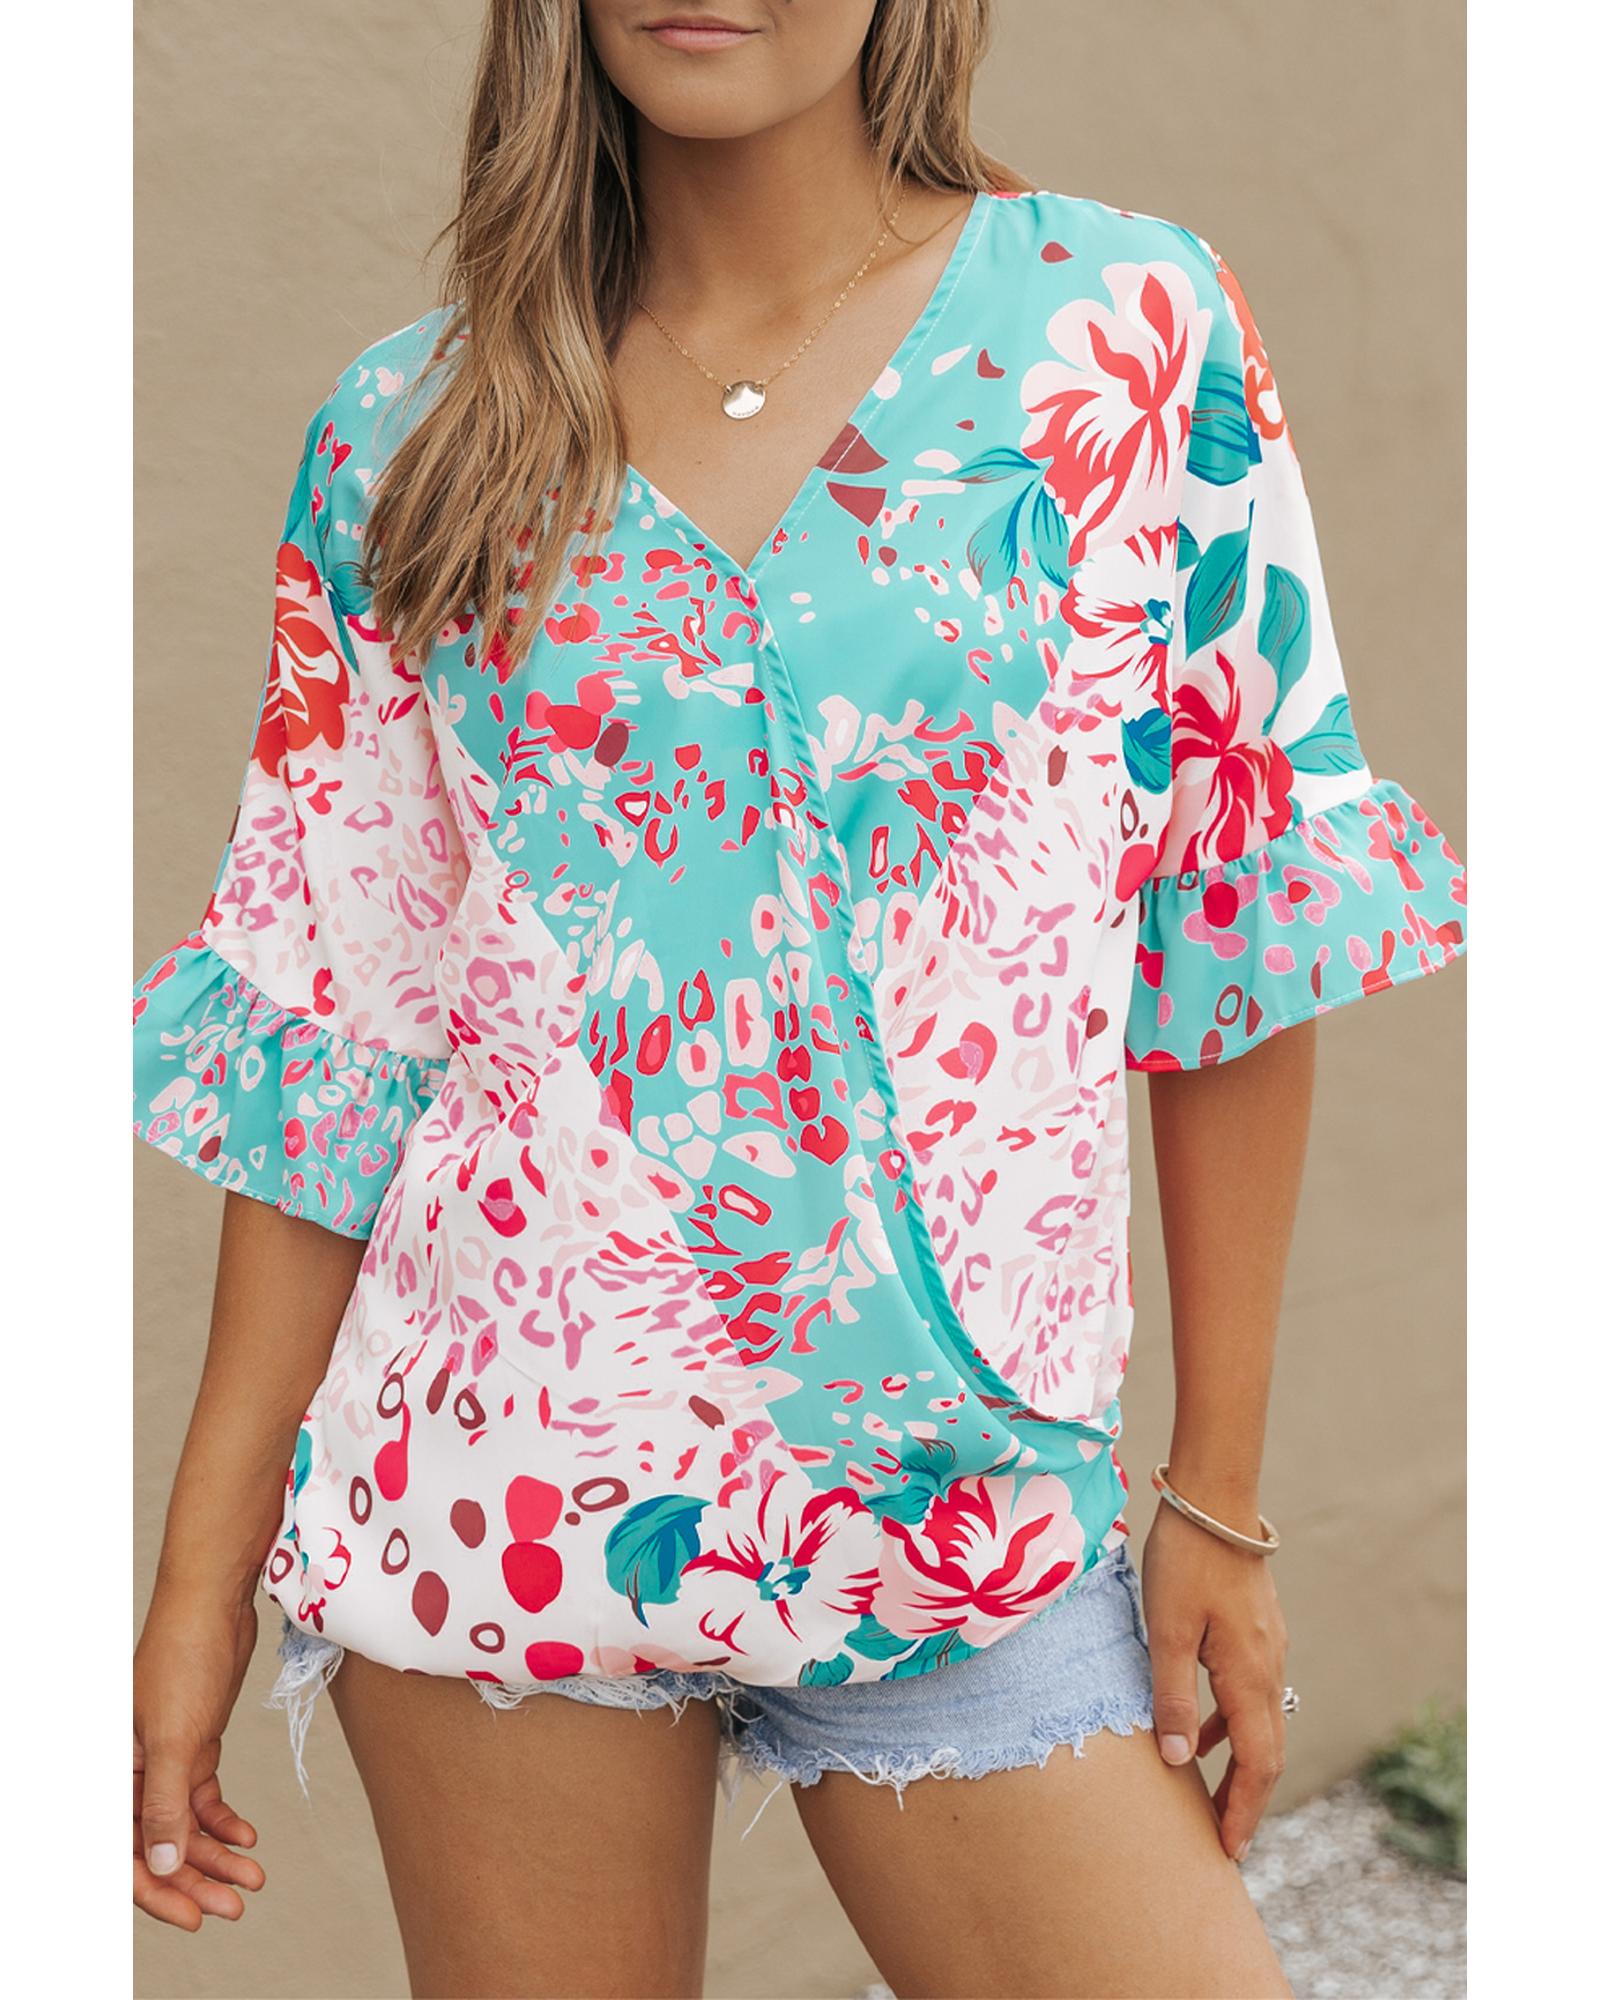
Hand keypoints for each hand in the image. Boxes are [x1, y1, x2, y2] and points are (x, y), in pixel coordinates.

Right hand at [133, 1582, 265, 1928]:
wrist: (214, 1604)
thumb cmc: (183, 1657)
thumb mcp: (176, 1737)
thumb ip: (166, 1804)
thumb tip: (163, 1864)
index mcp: (113, 1774)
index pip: (128, 1851)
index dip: (158, 1890)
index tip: (195, 1916)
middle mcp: (133, 1773)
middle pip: (159, 1845)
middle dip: (196, 1879)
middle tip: (235, 1904)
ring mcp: (165, 1760)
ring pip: (186, 1825)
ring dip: (217, 1854)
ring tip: (252, 1878)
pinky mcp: (194, 1745)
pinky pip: (204, 1799)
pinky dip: (225, 1821)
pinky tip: (248, 1838)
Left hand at [1141, 1497, 1288, 1861]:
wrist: (1214, 1499)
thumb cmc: (1184, 1560)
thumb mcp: (1165, 1630)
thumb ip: (1171, 1695)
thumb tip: (1177, 1761)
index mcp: (1248, 1675)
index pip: (1257, 1763)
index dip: (1244, 1809)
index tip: (1229, 1850)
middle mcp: (1268, 1668)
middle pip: (1266, 1751)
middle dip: (1246, 1798)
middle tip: (1224, 1840)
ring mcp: (1266, 1647)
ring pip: (1258, 1722)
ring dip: (1237, 1762)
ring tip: (1208, 1793)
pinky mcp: (1256, 1630)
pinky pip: (1248, 1693)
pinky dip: (1228, 1722)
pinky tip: (1198, 1729)